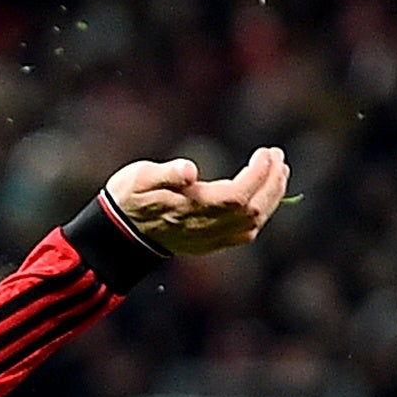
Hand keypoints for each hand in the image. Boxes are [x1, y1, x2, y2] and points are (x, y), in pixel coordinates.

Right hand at [104, 148, 289, 257]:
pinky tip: (263, 198)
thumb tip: (190, 170)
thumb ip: (166, 173)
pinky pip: (244, 234)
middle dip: (272, 183)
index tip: (266, 152)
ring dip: (271, 198)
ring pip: (252, 223)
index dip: (259, 174)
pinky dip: (260, 215)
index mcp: (193, 208)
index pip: (238, 194)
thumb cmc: (128, 198)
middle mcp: (205, 227)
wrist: (118, 235)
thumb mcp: (139, 178)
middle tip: (278, 157)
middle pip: (252, 210)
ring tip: (278, 172)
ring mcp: (208, 239)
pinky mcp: (208, 244)